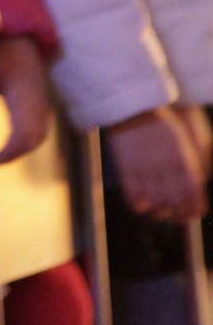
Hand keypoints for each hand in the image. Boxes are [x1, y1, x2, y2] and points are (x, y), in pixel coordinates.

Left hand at [0, 35, 51, 164]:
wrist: (20, 37)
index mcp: (24, 96)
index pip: (23, 135)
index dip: (9, 152)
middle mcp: (38, 102)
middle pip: (35, 139)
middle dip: (16, 154)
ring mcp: (42, 102)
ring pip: (39, 135)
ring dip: (22, 148)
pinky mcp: (41, 101)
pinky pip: (39, 127)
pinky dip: (27, 139)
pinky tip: (10, 143)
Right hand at [103, 105, 207, 221]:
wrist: (133, 109)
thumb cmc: (163, 124)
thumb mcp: (186, 141)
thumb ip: (195, 163)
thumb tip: (198, 183)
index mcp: (184, 161)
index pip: (193, 196)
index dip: (194, 210)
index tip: (192, 213)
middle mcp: (166, 168)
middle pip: (175, 204)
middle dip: (178, 214)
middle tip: (177, 215)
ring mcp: (145, 169)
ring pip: (155, 204)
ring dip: (159, 211)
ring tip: (159, 209)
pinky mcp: (126, 169)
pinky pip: (133, 198)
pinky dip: (139, 205)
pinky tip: (141, 201)